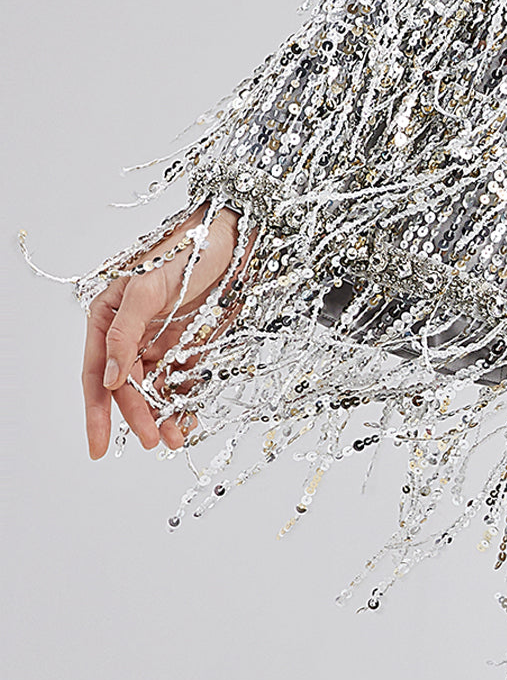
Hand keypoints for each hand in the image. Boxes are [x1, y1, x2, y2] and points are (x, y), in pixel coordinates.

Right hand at [82, 203, 250, 458]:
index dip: (96, 410)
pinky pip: (182, 378)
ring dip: (161, 414)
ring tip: (172, 439)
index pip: (96, 371)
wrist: (237, 233)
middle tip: (152, 441)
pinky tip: (188, 419)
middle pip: (126, 385)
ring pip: (154, 387)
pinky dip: (184, 400)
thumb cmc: (188, 248)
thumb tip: (107, 378)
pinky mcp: (190, 342)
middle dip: (136, 415)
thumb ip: (124, 333)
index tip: (97, 445)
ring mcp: (161, 339)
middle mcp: (131, 331)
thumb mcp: (149, 288)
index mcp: (109, 315)